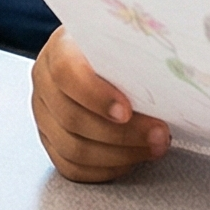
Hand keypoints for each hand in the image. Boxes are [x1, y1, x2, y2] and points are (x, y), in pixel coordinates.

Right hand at [30, 27, 168, 181]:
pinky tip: (130, 159)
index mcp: (59, 50)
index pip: (66, 74)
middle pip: (72, 118)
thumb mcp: (123, 40)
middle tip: (159, 134)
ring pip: (74, 149)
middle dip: (123, 134)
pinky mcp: (51, 141)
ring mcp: (44, 115)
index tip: (127, 110)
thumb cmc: (115, 49)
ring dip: (120, 155)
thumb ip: (133, 55)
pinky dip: (106, 169)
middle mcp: (45, 82)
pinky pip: (72, 167)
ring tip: (152, 147)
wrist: (97, 57)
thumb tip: (166, 75)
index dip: (96, 96)